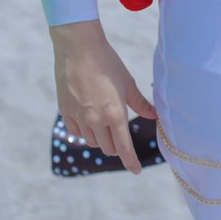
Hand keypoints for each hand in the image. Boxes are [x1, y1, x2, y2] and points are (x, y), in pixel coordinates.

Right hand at [50, 20, 156, 174]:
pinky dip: (85, 132)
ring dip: (101, 139)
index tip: (136, 171)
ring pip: (92, 141)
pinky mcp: (65, 111)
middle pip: (107, 147)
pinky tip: (90, 121)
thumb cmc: (108, 63)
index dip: (131, 162)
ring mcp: (78, 116)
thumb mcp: (128, 83)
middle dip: (117, 147)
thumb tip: (155, 115)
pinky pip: (76, 132)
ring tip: (106, 125)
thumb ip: (141, 103)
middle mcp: (95, 120)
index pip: (124, 147)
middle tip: (121, 137)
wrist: (78, 48)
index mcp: (114, 114)